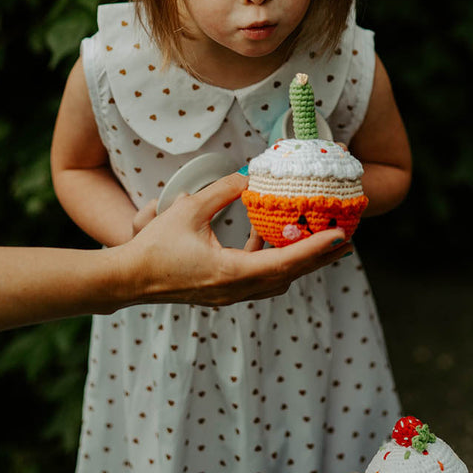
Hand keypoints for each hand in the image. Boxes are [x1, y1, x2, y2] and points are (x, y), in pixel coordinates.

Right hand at [111, 173, 351, 306]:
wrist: (128, 279)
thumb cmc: (155, 246)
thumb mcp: (189, 209)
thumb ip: (223, 191)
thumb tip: (248, 176)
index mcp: (231, 273)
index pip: (285, 262)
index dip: (315, 248)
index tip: (340, 236)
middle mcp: (236, 290)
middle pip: (289, 275)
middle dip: (318, 257)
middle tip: (344, 240)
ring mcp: (230, 295)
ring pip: (276, 279)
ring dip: (297, 261)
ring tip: (316, 240)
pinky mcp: (222, 293)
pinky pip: (259, 279)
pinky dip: (272, 261)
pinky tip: (266, 238)